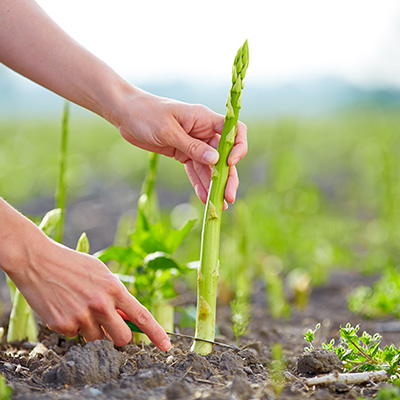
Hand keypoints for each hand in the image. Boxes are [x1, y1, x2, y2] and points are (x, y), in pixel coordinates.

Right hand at [8, 233, 170, 349]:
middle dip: (118, 336)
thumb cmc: (72, 264)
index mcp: (113, 288)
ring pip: (96, 339)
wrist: (37, 260)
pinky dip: (72, 326)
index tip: (166, 345)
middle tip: (109, 327)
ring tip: (78, 306)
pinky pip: (75, 336)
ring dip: (92, 329)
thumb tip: (126, 316)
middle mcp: (100, 304)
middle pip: (121, 338)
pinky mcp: (62, 325)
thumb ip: (115, 294)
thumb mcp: (100, 273)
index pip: (140, 316)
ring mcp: (81, 316)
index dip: (155, 333)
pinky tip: (64, 307)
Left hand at [110, 87, 247, 205]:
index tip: (230, 163)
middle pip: (224, 155)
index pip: (234, 130)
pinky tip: (204, 198)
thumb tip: (215, 160)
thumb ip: (192, 146)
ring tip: (218, 205)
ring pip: (210, 167)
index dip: (237, 147)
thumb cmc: (146, 114)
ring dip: (214, 185)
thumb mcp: (168, 130)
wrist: (125, 114)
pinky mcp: (182, 153)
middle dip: (228, 176)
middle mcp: (203, 132)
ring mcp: (193, 144)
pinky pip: (194, 170)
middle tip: (228, 197)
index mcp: (204, 119)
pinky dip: (199, 184)